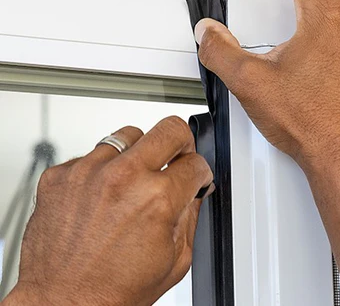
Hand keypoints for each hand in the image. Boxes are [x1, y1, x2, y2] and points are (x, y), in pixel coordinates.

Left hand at [4, 117, 212, 305]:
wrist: (63, 302)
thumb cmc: (113, 289)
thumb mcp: (175, 259)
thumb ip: (191, 214)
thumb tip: (195, 188)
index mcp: (157, 199)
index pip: (195, 162)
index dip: (200, 172)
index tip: (194, 175)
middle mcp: (123, 178)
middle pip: (169, 129)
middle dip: (181, 143)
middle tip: (176, 158)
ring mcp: (88, 172)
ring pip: (129, 135)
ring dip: (138, 155)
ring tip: (132, 181)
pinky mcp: (61, 175)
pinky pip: (93, 154)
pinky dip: (103, 169)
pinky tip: (103, 194)